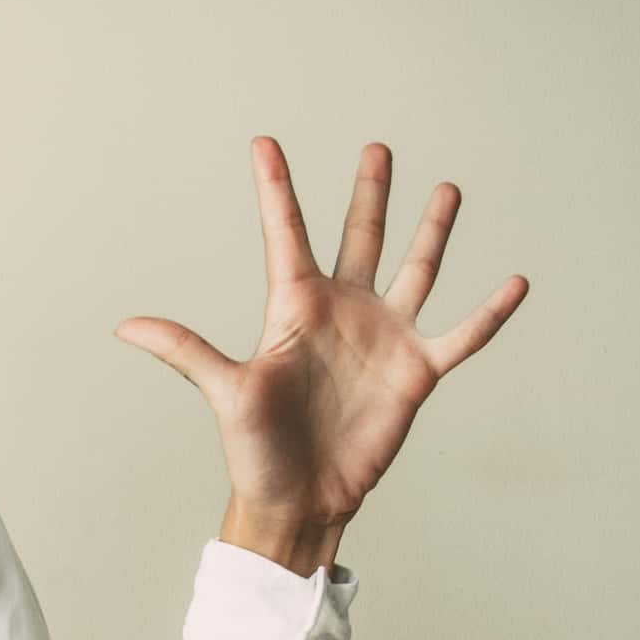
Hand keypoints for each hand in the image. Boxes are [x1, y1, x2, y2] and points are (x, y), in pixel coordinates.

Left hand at [112, 137, 528, 527]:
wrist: (298, 498)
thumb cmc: (255, 449)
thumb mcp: (224, 392)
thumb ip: (185, 351)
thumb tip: (124, 325)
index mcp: (294, 308)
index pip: (285, 235)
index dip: (276, 189)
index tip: (264, 142)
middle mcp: (342, 312)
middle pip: (359, 238)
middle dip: (368, 194)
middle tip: (377, 147)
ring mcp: (383, 337)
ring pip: (414, 270)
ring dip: (431, 231)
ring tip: (446, 188)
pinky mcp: (416, 372)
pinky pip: (461, 335)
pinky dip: (488, 313)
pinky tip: (515, 282)